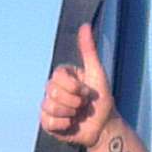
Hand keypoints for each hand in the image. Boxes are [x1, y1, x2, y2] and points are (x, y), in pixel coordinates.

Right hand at [39, 22, 115, 147]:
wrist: (104, 126)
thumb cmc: (101, 100)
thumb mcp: (97, 72)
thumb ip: (88, 50)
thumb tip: (85, 25)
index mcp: (63, 77)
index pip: (57, 76)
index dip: (74, 86)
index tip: (87, 92)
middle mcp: (53, 90)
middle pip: (51, 91)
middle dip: (73, 100)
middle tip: (84, 105)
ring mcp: (49, 106)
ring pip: (49, 106)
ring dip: (69, 112)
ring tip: (78, 115)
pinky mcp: (48, 123)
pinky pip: (47, 121)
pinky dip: (63, 124)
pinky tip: (71, 124)